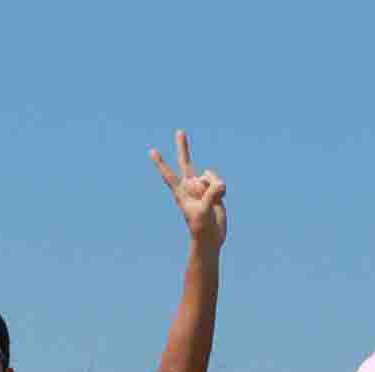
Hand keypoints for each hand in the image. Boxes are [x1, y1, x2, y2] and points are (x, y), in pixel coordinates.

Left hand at [151, 130, 227, 252]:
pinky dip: (222, 191)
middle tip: (179, 131)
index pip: (169, 175)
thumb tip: (220, 184)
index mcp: (181, 193)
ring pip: (210, 176)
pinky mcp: (213, 189)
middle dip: (183, 147)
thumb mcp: (204, 211)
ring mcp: (202, 187)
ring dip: (214, 187)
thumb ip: (211, 193)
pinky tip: (219, 201)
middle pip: (186, 162)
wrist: (210, 237)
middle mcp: (190, 186)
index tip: (152, 151)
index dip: (161, 163)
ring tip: (211, 203)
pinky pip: (220, 182)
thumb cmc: (201, 227)